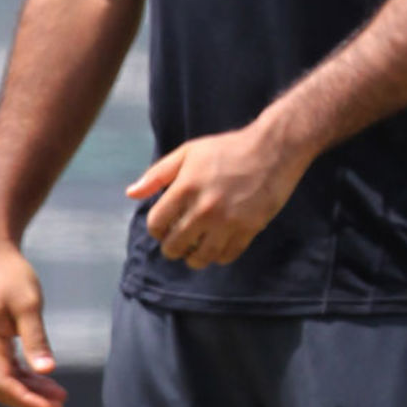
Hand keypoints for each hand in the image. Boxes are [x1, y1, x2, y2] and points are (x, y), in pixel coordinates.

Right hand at [0, 243, 67, 406]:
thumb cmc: (11, 276)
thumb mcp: (28, 304)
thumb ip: (36, 338)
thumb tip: (47, 370)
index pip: (4, 384)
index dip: (28, 400)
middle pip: (3, 388)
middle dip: (31, 401)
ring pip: (6, 380)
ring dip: (31, 390)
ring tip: (60, 396)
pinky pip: (8, 367)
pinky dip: (26, 376)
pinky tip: (47, 379)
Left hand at [126, 122, 307, 269]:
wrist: (275, 148)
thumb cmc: (229, 148)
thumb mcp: (190, 152)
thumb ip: (158, 174)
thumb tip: (131, 194)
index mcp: (186, 187)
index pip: (157, 224)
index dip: (157, 228)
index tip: (165, 226)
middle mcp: (204, 209)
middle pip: (175, 246)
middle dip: (173, 245)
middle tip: (181, 238)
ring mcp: (227, 222)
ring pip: (200, 258)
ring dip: (194, 256)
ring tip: (198, 247)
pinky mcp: (248, 229)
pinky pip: (226, 257)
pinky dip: (219, 256)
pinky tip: (219, 244)